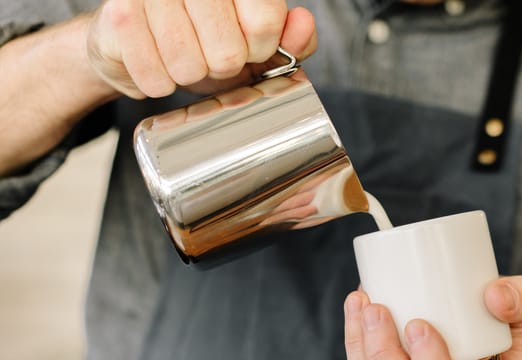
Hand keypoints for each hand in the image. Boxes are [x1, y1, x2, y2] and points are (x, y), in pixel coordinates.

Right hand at [86, 0, 316, 98]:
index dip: (259, 50)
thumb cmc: (202, 42)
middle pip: (228, 53)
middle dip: (221, 68)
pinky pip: (157, 79)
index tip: (248, 48)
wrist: (132, 42)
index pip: (263, 23)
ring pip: (191, 68)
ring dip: (188, 76)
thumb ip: (291, 39)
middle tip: (208, 55)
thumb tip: (303, 22)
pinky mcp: (119, 16)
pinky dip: (159, 83)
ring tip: (181, 58)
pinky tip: (155, 62)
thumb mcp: (254, 45)